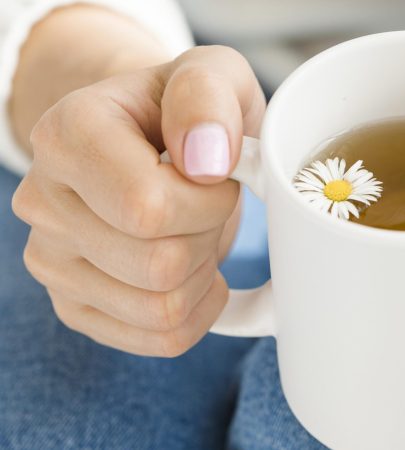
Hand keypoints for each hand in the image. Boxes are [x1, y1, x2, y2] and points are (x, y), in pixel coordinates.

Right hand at [12, 46, 265, 356]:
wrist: (159, 142)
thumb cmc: (188, 111)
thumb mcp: (213, 76)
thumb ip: (208, 96)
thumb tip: (204, 160)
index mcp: (67, 134)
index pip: (149, 208)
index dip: (209, 200)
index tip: (217, 173)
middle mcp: (43, 202)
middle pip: (160, 265)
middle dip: (209, 234)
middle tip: (207, 202)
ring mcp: (53, 260)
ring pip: (162, 309)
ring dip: (203, 272)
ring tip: (196, 230)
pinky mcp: (77, 305)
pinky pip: (161, 338)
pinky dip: (199, 310)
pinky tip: (196, 270)